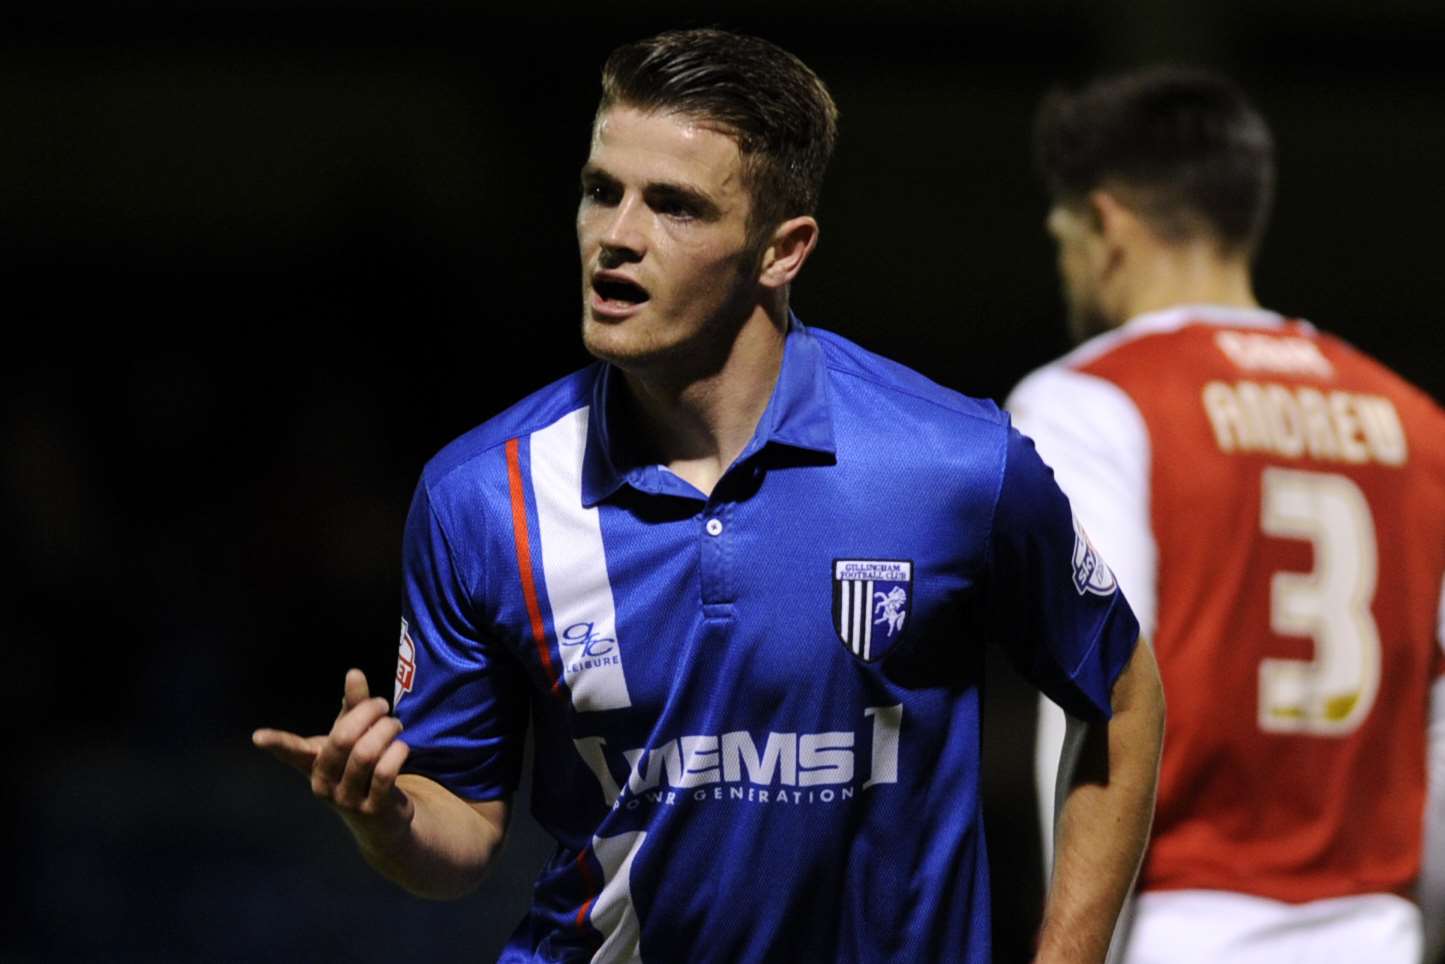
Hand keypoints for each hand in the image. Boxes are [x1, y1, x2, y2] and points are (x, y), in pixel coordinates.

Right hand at [253, 669, 414, 839]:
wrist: (381, 818)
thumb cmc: (360, 768)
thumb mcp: (354, 736)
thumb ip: (354, 705)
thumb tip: (354, 673)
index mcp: (312, 763)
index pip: (292, 751)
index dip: (277, 743)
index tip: (258, 737)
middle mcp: (323, 783)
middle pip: (343, 739)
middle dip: (368, 713)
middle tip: (382, 705)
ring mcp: (346, 799)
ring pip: (366, 754)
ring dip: (386, 730)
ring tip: (395, 725)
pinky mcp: (371, 809)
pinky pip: (385, 772)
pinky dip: (397, 752)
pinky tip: (401, 747)